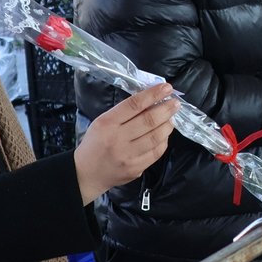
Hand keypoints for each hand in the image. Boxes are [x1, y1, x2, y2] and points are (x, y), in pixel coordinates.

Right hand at [74, 82, 177, 202]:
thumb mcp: (102, 122)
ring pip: (155, 138)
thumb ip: (123, 113)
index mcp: (107, 123)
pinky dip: (163, 141)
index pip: (134, 105)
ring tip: (171, 118)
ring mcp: (127, 156)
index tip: (166, 88)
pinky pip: (155, 153)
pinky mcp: (135, 169)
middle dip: (166, 109)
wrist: (86, 174)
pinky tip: (164, 135)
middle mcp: (117, 139)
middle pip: (148, 121)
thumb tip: (151, 101)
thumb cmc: (95, 143)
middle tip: (175, 103)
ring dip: (168, 125)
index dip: (153, 94)